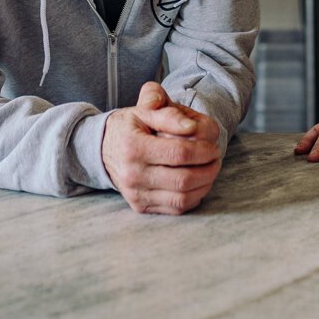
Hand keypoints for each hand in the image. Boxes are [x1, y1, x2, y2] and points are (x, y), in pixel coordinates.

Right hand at [101, 82, 221, 214]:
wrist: (101, 148)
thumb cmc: (129, 126)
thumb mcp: (144, 110)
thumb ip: (169, 114)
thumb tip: (192, 127)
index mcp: (134, 147)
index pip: (179, 153)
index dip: (203, 150)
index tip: (213, 145)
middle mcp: (132, 174)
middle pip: (183, 180)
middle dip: (208, 169)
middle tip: (216, 158)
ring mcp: (136, 193)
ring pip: (181, 198)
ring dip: (204, 185)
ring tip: (210, 170)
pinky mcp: (140, 206)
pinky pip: (174, 209)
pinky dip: (193, 198)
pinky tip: (198, 183)